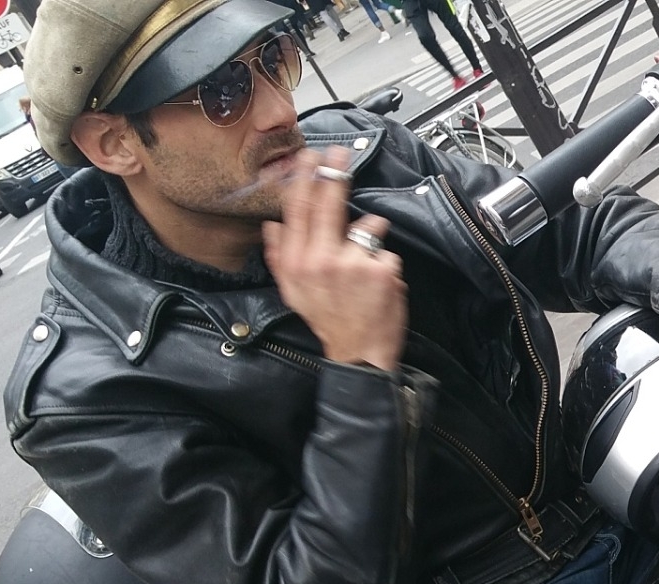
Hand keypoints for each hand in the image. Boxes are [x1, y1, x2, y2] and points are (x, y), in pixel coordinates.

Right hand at [263, 146, 407, 371]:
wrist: (359, 354)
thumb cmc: (329, 321)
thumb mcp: (293, 293)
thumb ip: (280, 257)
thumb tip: (271, 225)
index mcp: (298, 263)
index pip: (298, 210)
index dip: (304, 179)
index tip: (309, 157)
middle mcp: (321, 259)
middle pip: (328, 204)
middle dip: (334, 174)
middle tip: (339, 153)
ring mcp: (352, 263)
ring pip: (366, 226)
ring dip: (370, 236)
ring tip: (367, 263)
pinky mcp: (380, 270)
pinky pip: (386, 252)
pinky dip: (386, 264)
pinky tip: (380, 284)